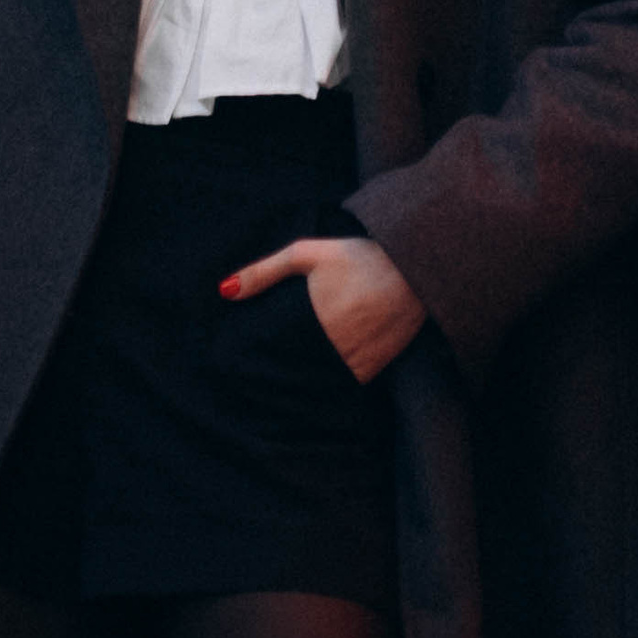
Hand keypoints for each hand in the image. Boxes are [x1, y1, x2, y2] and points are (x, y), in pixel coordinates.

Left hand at [221, 236, 423, 382]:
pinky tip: (327, 365)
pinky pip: (347, 382)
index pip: (276, 356)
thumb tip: (225, 291)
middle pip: (296, 372)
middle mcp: (336, 348)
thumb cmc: (358, 257)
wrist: (412, 267)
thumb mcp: (307, 254)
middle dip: (278, 371)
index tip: (243, 364)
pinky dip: (335, 378)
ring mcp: (357, 362)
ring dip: (306, 378)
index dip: (259, 362)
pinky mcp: (376, 369)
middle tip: (260, 373)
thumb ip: (265, 271)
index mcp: (315, 322)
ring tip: (291, 370)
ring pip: (321, 381)